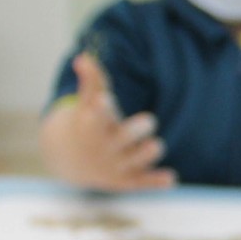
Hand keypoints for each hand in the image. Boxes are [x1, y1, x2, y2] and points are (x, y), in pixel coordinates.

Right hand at [41, 53, 175, 191]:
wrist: (69, 161)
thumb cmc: (85, 124)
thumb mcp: (85, 104)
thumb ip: (91, 81)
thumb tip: (84, 57)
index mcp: (93, 126)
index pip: (96, 117)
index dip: (101, 110)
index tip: (105, 100)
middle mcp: (104, 147)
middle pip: (121, 139)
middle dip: (133, 131)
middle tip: (148, 120)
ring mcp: (115, 165)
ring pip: (134, 161)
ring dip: (145, 154)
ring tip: (156, 145)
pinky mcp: (126, 180)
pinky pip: (142, 182)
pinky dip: (155, 181)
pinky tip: (171, 178)